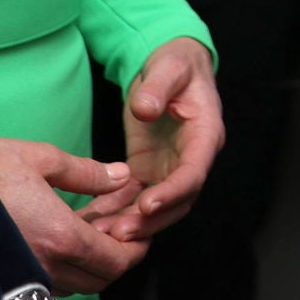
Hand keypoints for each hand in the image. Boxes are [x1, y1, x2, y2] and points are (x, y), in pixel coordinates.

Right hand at [0, 136, 146, 294]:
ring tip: (98, 219)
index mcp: (61, 237)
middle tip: (124, 223)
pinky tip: (69, 228)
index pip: (118, 261)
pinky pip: (55, 279)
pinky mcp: (12, 276)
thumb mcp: (38, 158)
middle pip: (102, 279)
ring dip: (96, 257)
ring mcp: (28, 275)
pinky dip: (71, 260)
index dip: (138, 248)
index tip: (144, 229)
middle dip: (121, 253)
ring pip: (79, 282)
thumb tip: (121, 177)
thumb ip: (86, 173)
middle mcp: (48, 266)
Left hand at [118, 36, 224, 234]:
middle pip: (176, 201)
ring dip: (131, 223)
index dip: (172, 193)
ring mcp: (170, 169)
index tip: (147, 205)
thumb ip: (157, 87)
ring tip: (101, 235)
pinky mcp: (149, 171)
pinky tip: (93, 221)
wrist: (171, 67)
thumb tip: (145, 109)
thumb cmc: (176, 64)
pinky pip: (134, 197)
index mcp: (205, 136)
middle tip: (118, 233)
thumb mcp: (168, 67)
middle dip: (149, 220)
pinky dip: (117, 210)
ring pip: (156, 207)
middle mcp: (191, 159)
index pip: (193, 173)